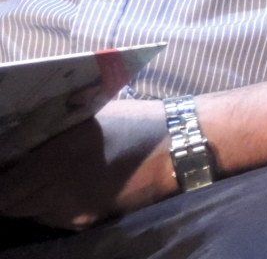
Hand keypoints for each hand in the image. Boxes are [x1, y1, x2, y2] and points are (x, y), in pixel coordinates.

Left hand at [0, 99, 174, 229]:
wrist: (180, 147)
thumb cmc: (136, 122)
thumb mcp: (91, 115)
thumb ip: (54, 130)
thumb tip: (21, 141)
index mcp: (56, 157)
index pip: (3, 188)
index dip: (0, 181)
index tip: (4, 169)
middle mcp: (59, 191)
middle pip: (12, 205)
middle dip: (10, 192)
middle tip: (17, 173)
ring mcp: (74, 211)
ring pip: (34, 213)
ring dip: (31, 199)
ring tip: (47, 178)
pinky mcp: (89, 220)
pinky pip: (56, 218)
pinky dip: (54, 206)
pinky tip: (71, 187)